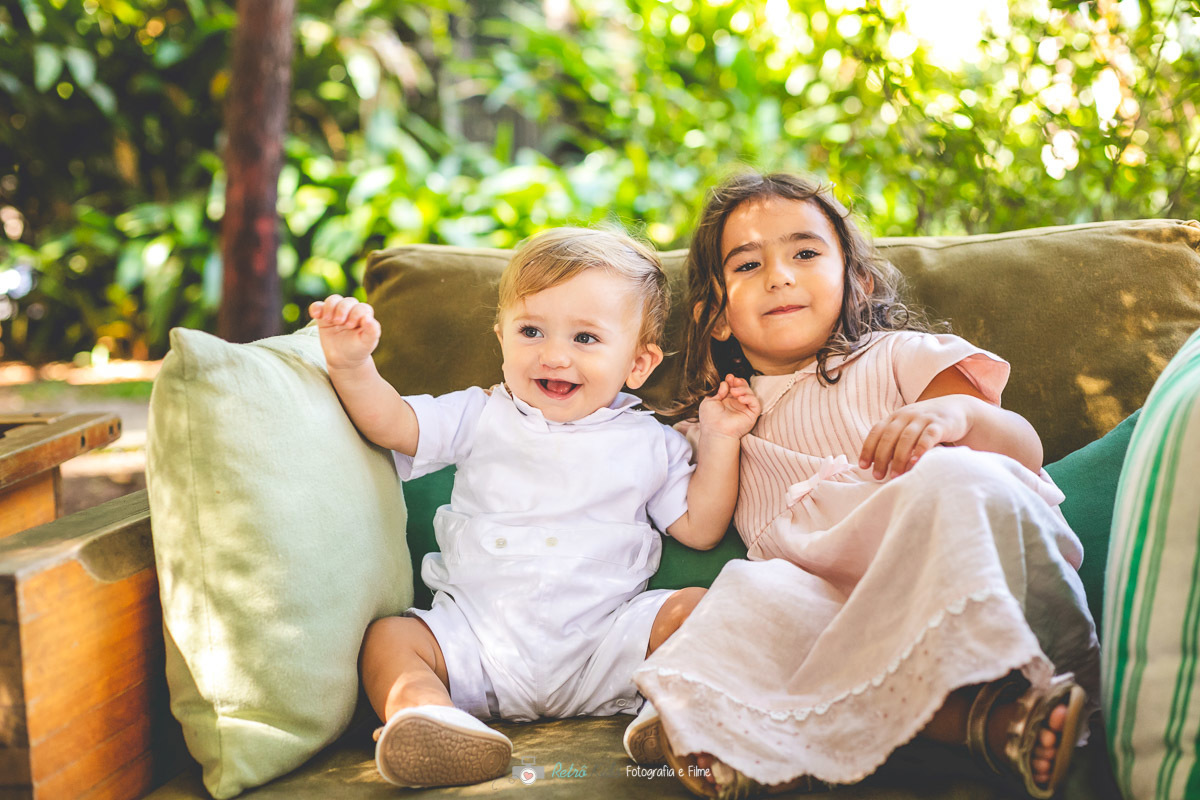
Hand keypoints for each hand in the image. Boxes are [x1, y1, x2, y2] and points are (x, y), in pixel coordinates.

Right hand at [308, 295, 380, 369]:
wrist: (344, 359)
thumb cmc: (359, 349)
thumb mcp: (368, 343)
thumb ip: (373, 331)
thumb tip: (368, 318)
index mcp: (364, 315)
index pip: (361, 307)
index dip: (355, 313)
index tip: (350, 326)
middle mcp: (351, 311)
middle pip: (347, 301)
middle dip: (342, 309)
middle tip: (339, 322)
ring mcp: (336, 313)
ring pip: (333, 300)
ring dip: (330, 306)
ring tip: (329, 320)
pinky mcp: (323, 317)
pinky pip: (318, 306)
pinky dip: (315, 308)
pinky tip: (316, 315)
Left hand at [697, 374, 760, 438]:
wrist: (715, 431)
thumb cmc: (710, 419)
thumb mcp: (709, 401)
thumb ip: (717, 391)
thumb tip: (724, 384)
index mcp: (727, 400)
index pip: (733, 386)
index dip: (732, 380)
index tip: (729, 377)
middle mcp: (737, 403)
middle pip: (743, 387)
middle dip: (739, 382)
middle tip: (734, 380)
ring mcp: (745, 408)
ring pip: (750, 393)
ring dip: (743, 389)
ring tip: (734, 391)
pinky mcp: (752, 414)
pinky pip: (755, 403)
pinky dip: (749, 397)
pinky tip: (740, 398)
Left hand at [858, 395, 976, 478]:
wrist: (958, 408)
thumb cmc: (927, 423)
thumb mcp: (908, 427)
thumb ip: (895, 440)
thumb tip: (877, 464)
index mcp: (895, 416)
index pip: (876, 432)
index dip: (868, 449)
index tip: (863, 466)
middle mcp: (906, 415)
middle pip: (889, 437)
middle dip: (881, 457)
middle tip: (877, 476)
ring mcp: (923, 418)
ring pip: (906, 438)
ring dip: (898, 458)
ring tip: (894, 475)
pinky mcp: (940, 424)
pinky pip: (928, 437)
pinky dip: (920, 449)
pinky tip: (915, 462)